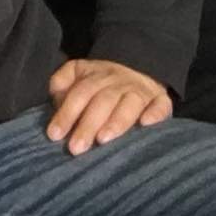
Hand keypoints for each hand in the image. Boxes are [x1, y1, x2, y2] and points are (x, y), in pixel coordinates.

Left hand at [44, 58, 172, 153]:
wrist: (140, 68)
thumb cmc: (102, 82)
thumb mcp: (78, 73)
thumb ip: (62, 83)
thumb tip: (56, 98)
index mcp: (97, 75)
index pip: (80, 93)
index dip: (66, 113)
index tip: (54, 135)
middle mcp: (119, 82)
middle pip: (102, 101)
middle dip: (88, 125)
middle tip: (76, 148)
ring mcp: (141, 91)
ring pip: (130, 104)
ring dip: (117, 121)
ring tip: (104, 139)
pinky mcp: (161, 100)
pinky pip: (160, 105)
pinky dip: (155, 114)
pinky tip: (146, 125)